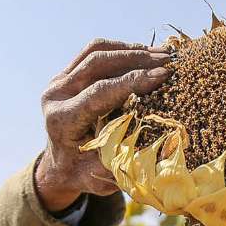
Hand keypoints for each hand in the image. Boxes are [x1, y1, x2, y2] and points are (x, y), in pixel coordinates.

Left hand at [35, 39, 172, 211]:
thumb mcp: (100, 176)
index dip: (132, 81)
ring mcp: (59, 81)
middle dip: (136, 59)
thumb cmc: (82, 174)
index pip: (100, 92)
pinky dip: (121, 50)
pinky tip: (145, 54)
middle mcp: (56, 95)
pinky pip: (94, 52)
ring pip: (96, 51)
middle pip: (98, 63)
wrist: (60, 167)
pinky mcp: (66, 74)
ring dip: (132, 50)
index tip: (162, 75)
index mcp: (63, 120)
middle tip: (169, 60)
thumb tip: (160, 140)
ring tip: (162, 54)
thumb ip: (125, 158)